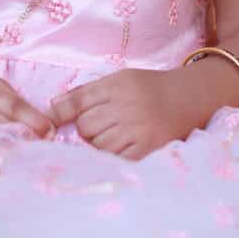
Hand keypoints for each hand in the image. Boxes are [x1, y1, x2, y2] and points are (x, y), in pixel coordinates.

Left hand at [49, 68, 191, 161]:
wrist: (189, 98)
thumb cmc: (150, 88)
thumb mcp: (121, 79)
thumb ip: (88, 92)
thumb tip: (53, 107)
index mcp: (118, 85)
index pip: (79, 101)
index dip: (60, 113)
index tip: (49, 121)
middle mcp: (127, 106)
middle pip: (86, 126)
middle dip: (87, 128)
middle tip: (102, 126)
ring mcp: (138, 128)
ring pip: (98, 145)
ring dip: (99, 144)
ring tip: (115, 135)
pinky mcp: (148, 147)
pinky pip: (117, 159)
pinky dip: (113, 156)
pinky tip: (120, 148)